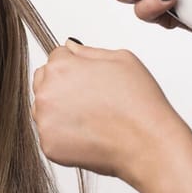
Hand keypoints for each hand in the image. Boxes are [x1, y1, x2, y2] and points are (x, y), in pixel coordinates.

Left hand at [32, 40, 182, 187]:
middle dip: (61, 86)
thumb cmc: (138, 103)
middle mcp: (46, 92)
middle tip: (90, 99)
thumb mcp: (121, 59)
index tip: (88, 78)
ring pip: (43, 109)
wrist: (147, 144)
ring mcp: (44, 120)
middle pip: (44, 81)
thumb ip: (88, 51)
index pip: (56, 58)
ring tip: (91, 118)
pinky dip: (64, 135)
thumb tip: (70, 47)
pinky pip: (50, 134)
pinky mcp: (48, 145)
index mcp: (61, 67)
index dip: (75, 67)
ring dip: (59, 110)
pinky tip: (88, 134)